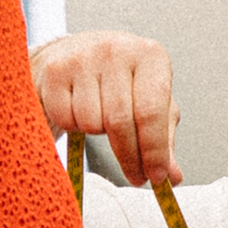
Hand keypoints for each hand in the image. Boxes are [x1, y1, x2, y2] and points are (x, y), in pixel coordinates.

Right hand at [30, 31, 182, 186]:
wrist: (77, 53)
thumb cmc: (120, 81)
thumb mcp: (149, 101)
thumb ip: (162, 138)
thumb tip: (172, 176)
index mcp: (150, 55)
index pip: (152, 111)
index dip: (154, 150)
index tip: (156, 177)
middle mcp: (117, 50)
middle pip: (120, 122)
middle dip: (129, 157)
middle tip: (135, 176)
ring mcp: (83, 58)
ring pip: (91, 122)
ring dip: (97, 134)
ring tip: (101, 120)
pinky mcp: (55, 71)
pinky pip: (66, 118)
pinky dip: (74, 125)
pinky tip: (80, 111)